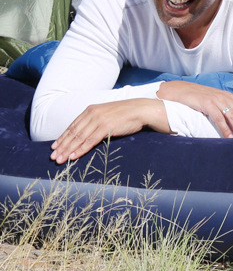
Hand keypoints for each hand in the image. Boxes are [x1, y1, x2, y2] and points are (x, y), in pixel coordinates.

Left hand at [50, 99, 167, 163]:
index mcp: (90, 110)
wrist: (140, 110)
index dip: (62, 138)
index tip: (54, 147)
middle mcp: (92, 114)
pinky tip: (73, 156)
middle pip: (73, 133)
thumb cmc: (125, 113)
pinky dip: (80, 150)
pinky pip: (90, 141)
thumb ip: (95, 121)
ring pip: (79, 138)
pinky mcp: (105, 127)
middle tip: (53, 157)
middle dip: (62, 146)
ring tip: (60, 160)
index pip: (72, 126)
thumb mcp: (106, 114)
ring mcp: (98, 120)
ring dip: (68, 150)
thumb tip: (86, 132)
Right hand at [156, 80, 232, 137]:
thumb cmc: (196, 96)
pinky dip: (225, 129)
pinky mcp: (206, 105)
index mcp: (227, 95)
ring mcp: (216, 100)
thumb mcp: (213, 99)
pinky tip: (230, 138)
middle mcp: (224, 97)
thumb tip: (232, 117)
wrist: (179, 90)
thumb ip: (223, 105)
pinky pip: (218, 119)